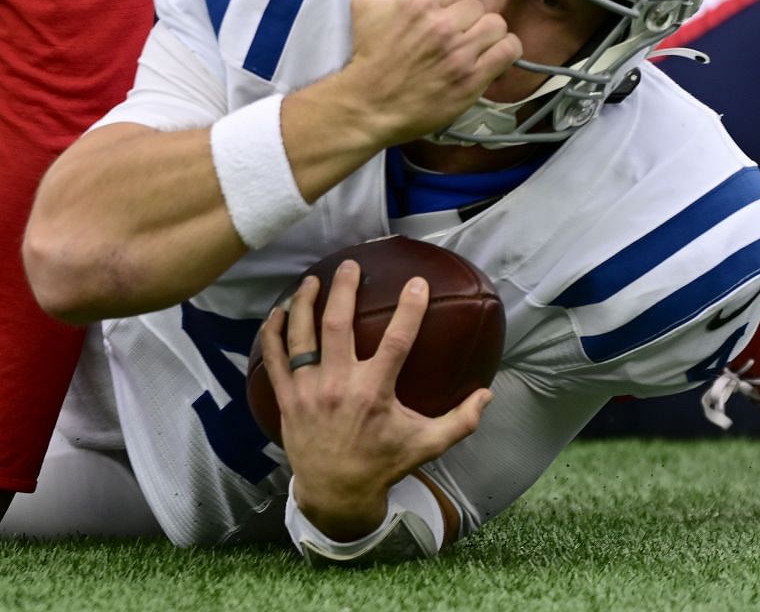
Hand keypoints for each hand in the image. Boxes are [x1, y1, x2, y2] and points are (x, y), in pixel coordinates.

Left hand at [258, 261, 490, 539]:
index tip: (418, 282)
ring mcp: (308, 391)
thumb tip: (487, 394)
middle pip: (337, 324)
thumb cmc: (383, 463)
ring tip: (313, 279)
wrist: (336, 493)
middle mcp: (339, 386)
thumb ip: (460, 421)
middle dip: (344, 289)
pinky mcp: (287, 398)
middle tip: (351, 265)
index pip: (396, 341)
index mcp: (374, 393)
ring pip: (302, 335)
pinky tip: (278, 312)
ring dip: (305, 302)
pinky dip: (272, 333)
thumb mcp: (427, 445)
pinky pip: (275, 359)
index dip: (410, 309)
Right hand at [340, 0, 522, 143]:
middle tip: (453, 36)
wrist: (368, 103)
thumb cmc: (369, 55)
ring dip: (487, 35)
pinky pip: (508, 50)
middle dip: (466, 20)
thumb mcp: (366, 3)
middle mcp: (442, 25)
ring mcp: (460, 53)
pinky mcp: (472, 78)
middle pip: (478, 7)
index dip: (447, 5)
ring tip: (472, 47)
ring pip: (497, 25)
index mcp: (420, 2)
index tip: (437, 20)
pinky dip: (505, 51)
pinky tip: (490, 57)